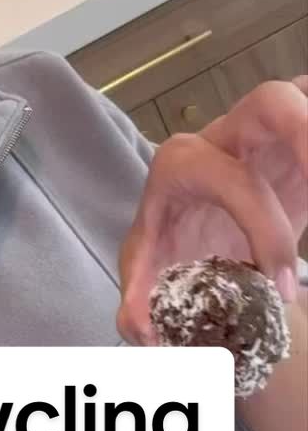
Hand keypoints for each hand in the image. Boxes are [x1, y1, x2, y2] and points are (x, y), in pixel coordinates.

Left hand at [117, 77, 307, 346]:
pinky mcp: (300, 144)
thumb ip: (139, 299)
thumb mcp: (149, 269)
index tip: (281, 285)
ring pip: (302, 100)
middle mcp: (227, 135)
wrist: (198, 233)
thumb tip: (142, 330)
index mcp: (183, 163)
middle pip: (269, 102)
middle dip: (305, 130)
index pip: (232, 181)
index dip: (266, 232)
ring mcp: (269, 133)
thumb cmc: (174, 242)